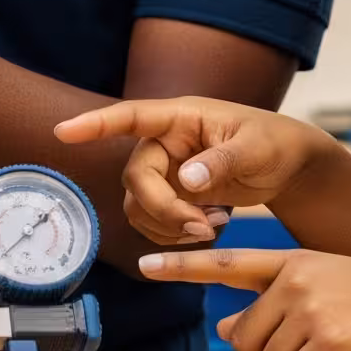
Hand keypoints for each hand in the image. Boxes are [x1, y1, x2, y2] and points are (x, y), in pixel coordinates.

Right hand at [53, 97, 327, 244]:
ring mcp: (166, 170)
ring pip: (139, 206)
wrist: (288, 166)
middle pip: (137, 179)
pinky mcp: (171, 195)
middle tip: (203, 227)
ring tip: (214, 225)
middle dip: (163, 209)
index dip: (96, 124)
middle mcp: (165, 142)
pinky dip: (174, 234)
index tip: (63, 132)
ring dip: (169, 225)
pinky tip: (208, 228)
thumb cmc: (274, 143)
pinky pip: (152, 222)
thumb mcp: (256, 149)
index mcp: (182, 118)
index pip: (132, 116)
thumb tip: (188, 180)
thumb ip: (222, 161)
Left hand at [138, 248, 350, 350]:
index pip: (228, 262)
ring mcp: (310, 309)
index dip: (182, 266)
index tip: (146, 263)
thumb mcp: (327, 288)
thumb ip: (276, 302)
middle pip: (244, 336)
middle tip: (312, 347)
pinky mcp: (326, 341)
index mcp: (295, 260)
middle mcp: (297, 279)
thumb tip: (228, 326)